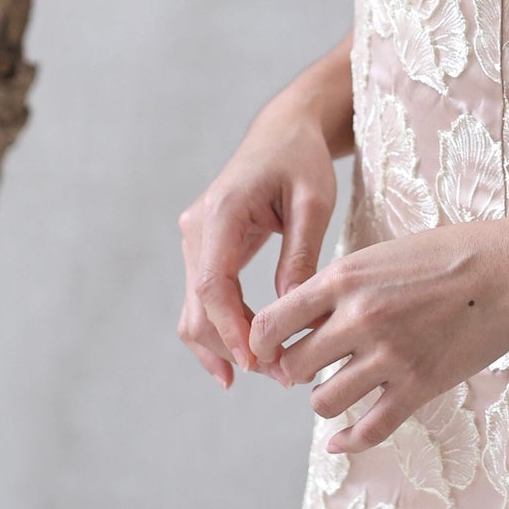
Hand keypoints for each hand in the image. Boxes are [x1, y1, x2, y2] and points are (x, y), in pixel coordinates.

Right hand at [178, 105, 340, 388]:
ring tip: (270, 372)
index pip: (213, 283)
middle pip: (199, 306)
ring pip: (196, 309)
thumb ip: (301, 254)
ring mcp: (194, 240)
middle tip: (279, 376)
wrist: (282, 132)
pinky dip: (223, 328)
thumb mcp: (314, 202)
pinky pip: (204, 299)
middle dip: (232, 347)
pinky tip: (249, 357)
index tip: (257, 363)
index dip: (231, 329)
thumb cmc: (302, 160)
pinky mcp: (202, 249)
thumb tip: (291, 312)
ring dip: (226, 344)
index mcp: (221, 211)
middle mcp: (196, 228)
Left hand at [247, 212, 508, 448]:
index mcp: (345, 278)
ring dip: (324, 401)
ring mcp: (390, 355)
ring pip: (324, 402)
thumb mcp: (385, 253)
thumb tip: (309, 318)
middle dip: (295, 372)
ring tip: (336, 390)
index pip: (272, 323)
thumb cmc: (454, 251)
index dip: (262, 343)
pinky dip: (348, 442)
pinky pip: (370, 429)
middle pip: (294, 367)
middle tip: (306, 372)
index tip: (269, 350)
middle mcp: (360, 318)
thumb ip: (345, 284)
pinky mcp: (420, 385)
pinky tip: (339, 443)